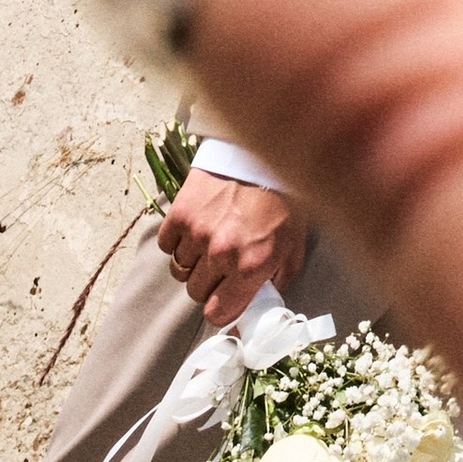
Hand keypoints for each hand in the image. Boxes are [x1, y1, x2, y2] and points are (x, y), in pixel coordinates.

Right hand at [156, 166, 310, 324]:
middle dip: (209, 283)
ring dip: (193, 262)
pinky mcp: (181, 212)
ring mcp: (197, 233)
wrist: (270, 147)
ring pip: (180, 270)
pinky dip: (177, 240)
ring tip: (209, 242)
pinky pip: (167, 244)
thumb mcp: (295, 241)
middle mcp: (221, 253)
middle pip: (196, 292)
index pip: (218, 314)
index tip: (226, 298)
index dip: (222, 308)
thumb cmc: (286, 195)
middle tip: (222, 263)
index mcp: (251, 265)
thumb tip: (264, 298)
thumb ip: (279, 275)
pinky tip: (195, 227)